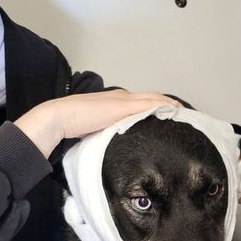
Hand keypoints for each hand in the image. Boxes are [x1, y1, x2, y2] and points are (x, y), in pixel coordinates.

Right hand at [15, 89, 179, 157]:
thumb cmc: (72, 125)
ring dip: (167, 102)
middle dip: (165, 102)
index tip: (166, 112)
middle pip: (149, 96)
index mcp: (112, 100)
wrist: (59, 117)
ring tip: (181, 110)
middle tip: (180, 110)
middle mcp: (119, 96)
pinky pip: (148, 104)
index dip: (153, 104)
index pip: (138, 100)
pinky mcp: (122, 107)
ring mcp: (121, 100)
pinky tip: (173, 110)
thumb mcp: (94, 129)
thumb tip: (112, 144)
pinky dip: (162, 105)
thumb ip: (106, 131)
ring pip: (152, 98)